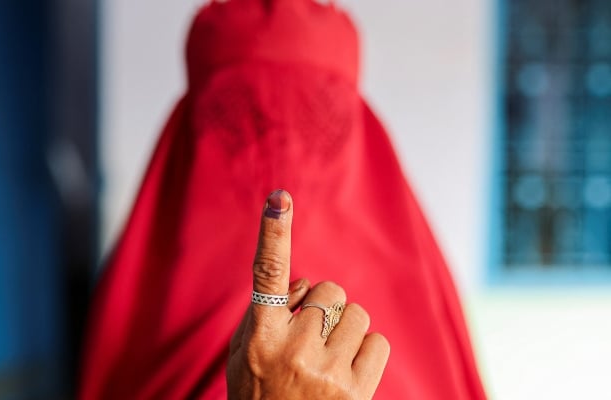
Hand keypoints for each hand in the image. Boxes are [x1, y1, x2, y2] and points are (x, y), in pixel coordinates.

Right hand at [226, 190, 389, 398]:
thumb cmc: (259, 393)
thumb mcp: (244, 353)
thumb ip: (269, 313)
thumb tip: (310, 284)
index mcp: (258, 337)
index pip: (267, 276)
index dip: (273, 233)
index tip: (279, 198)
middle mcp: (292, 350)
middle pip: (329, 289)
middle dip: (323, 305)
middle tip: (309, 334)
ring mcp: (327, 372)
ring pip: (356, 312)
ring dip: (344, 327)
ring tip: (325, 357)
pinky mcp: (357, 390)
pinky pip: (377, 340)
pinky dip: (364, 349)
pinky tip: (346, 370)